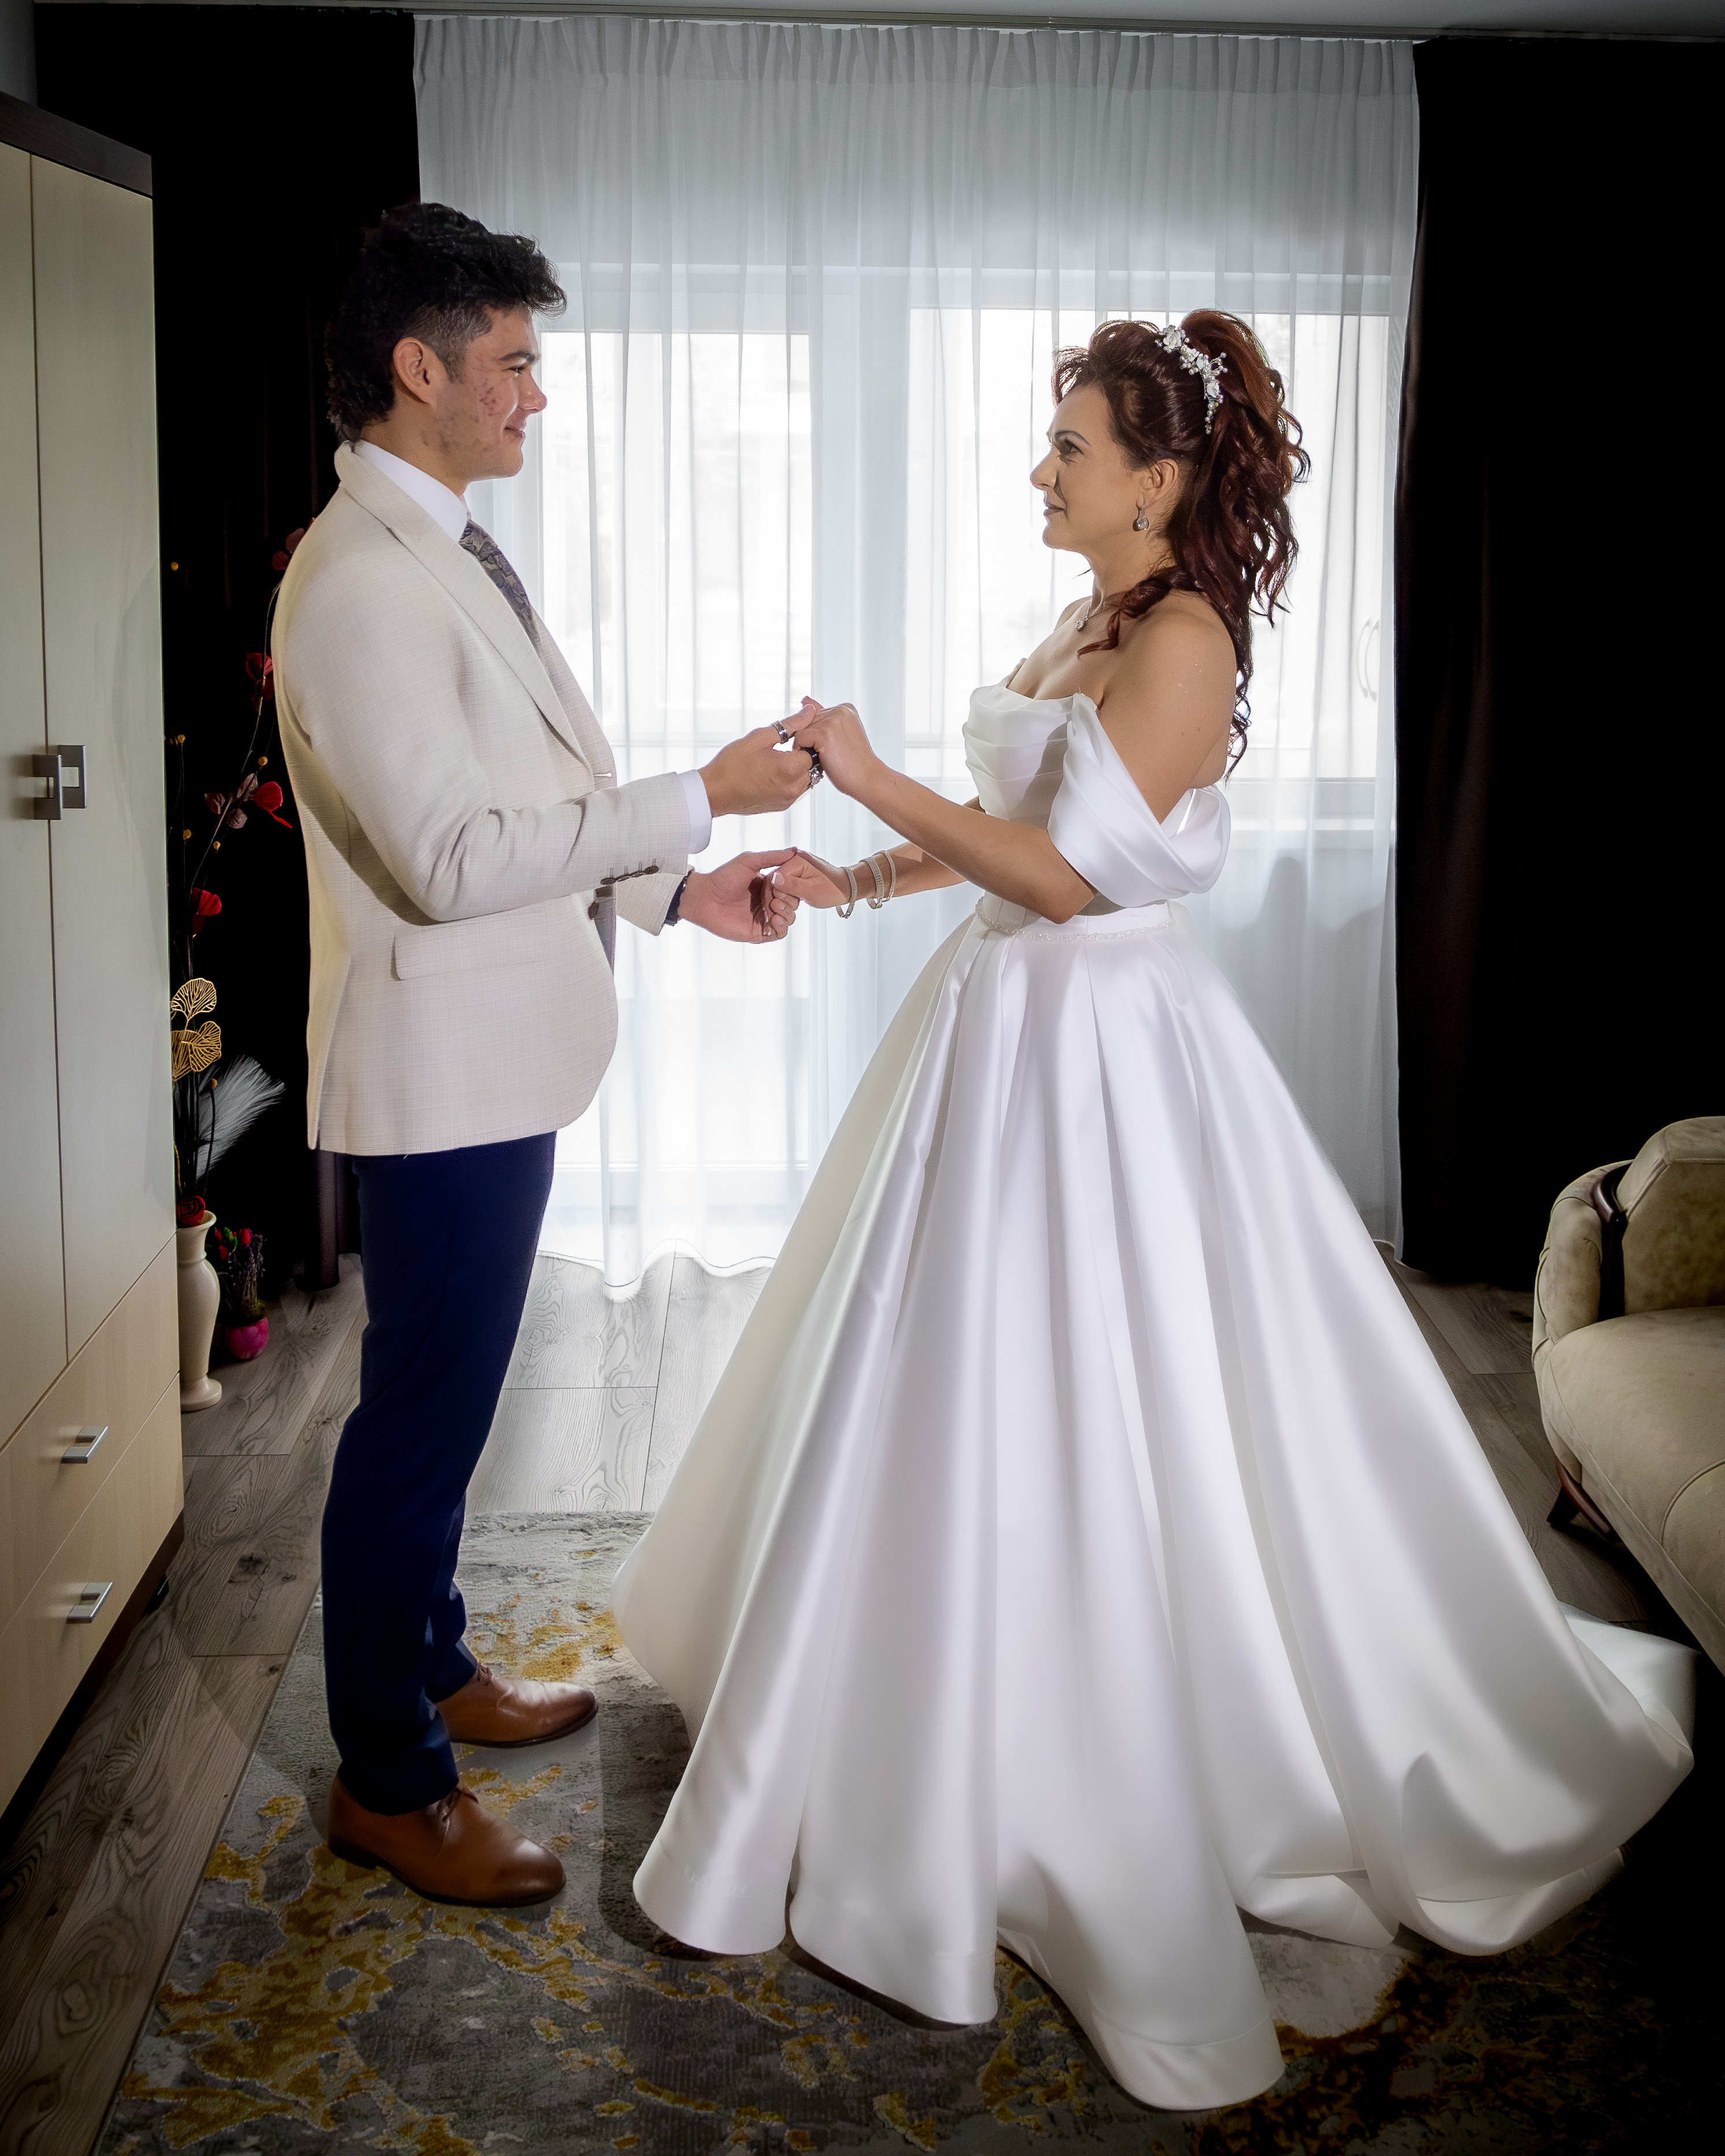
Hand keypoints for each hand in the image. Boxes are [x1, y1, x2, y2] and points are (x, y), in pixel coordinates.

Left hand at [678, 850, 801, 942]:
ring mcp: (764, 917)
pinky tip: (774, 917)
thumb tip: (794, 851)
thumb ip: (772, 856)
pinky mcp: (759, 932)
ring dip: (787, 912)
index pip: (791, 887)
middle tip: (777, 895)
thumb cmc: (723, 878)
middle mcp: (768, 902)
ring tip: (774, 905)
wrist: (705, 897)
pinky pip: (780, 933)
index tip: (785, 881)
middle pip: (793, 903)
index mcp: (768, 887)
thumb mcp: (749, 861)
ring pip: (789, 918)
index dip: (793, 885)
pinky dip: (782, 926)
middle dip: (790, 899)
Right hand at [699, 721, 820, 817]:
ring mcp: (789, 799)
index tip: (789, 739)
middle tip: (783, 748)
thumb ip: (789, 725)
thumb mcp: (759, 737)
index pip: (814, 749)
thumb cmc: (731, 764)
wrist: (714, 792)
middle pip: (813, 765)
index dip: (804, 740)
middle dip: (803, 754)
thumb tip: (809, 712)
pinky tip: (772, 773)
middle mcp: (794, 787)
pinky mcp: (782, 806)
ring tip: (776, 761)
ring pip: (807, 778)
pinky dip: (790, 780)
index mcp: (790, 768)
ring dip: (798, 768)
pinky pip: (796, 789)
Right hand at [773, 851, 853, 909]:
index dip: (780, 893)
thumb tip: (773, 880)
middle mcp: (794, 859)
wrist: (845, 887)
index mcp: (797, 859)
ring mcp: (794, 866)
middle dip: (783, 896)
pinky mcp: (795, 873)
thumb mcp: (812, 890)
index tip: (793, 901)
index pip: (775, 877)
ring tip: (799, 900)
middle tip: (797, 902)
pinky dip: (789, 895)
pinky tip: (797, 898)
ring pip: (778, 885)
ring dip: (786, 897)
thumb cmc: (833, 889)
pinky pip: (784, 885)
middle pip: (774, 880)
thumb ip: (792, 885)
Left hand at [785, 697, 878, 799]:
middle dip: (811, 740)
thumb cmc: (853, 762)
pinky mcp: (824, 733)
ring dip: (807, 747)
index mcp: (845, 708)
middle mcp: (839, 710)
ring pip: (801, 730)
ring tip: (827, 757)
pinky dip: (803, 752)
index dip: (818, 735)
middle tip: (832, 754)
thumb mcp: (839, 733)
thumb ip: (822, 716)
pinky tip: (819, 759)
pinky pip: (800, 739)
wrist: (868, 778)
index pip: (814, 715)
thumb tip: (805, 700)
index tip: (834, 746)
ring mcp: (832, 721)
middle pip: (806, 722)